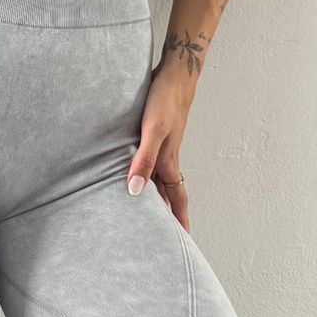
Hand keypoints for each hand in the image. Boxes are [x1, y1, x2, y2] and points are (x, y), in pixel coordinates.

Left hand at [126, 60, 194, 234]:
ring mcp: (162, 144)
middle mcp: (166, 157)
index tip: (183, 242)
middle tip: (162, 236)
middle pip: (168, 193)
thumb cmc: (165, 100)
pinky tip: (132, 169)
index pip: (176, 200)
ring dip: (154, 194)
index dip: (179, 221)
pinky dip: (143, 171)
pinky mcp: (153, 132)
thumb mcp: (153, 131)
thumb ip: (143, 160)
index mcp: (168, 162)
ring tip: (145, 210)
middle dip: (167, 214)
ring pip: (158, 177)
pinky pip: (149, 160)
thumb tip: (135, 192)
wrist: (175, 73)